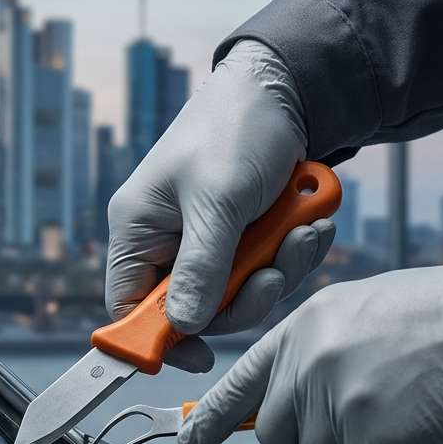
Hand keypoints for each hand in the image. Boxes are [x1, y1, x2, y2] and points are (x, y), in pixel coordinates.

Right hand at [106, 40, 333, 372]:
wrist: (286, 88)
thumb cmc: (236, 129)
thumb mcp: (219, 201)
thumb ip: (202, 268)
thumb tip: (185, 327)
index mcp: (138, 230)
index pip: (129, 307)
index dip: (159, 338)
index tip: (200, 355)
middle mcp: (167, 240)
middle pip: (196, 307)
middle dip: (246, 293)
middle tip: (275, 271)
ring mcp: (207, 238)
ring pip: (239, 290)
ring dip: (280, 267)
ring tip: (307, 229)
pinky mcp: (244, 233)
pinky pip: (267, 267)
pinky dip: (293, 250)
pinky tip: (313, 221)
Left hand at [178, 261, 442, 443]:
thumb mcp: (366, 312)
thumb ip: (321, 352)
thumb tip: (296, 394)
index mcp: (306, 328)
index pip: (242, 379)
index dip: (211, 415)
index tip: (187, 438)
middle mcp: (310, 363)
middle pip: (277, 436)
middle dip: (316, 442)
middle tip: (370, 419)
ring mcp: (336, 403)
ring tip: (409, 414)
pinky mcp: (369, 442)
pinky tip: (424, 436)